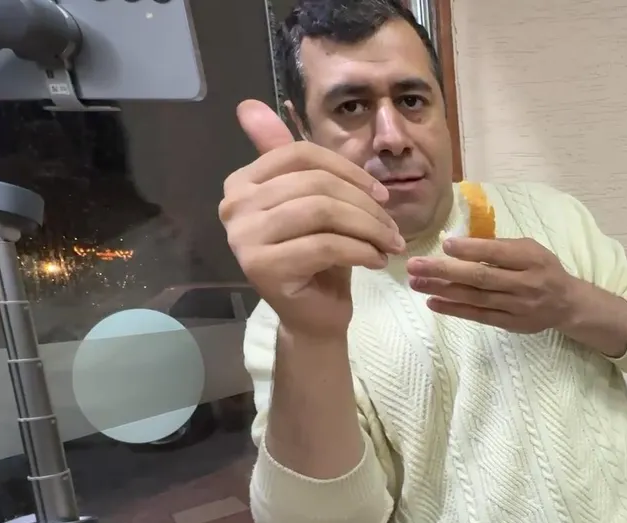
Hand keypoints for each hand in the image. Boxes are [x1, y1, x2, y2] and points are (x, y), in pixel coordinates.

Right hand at [219, 99, 405, 340]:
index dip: (349, 171)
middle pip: (316, 184)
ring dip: (369, 228)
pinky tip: (377, 261)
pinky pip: (326, 245)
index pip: (302, 155)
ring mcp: (243, 238)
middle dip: (365, 205)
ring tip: (390, 244)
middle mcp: (234, 207)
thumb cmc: (319, 257)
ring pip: (323, 212)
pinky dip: (361, 251)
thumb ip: (293, 158)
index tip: (381, 194)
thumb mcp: (315, 202)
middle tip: (392, 228)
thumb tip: (249, 103)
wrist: (314, 315)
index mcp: (242, 182)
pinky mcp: (263, 268)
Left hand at [406, 237, 581, 332]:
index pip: (497, 254)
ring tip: (416, 283)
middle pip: (480, 277)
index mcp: (531, 259)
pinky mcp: (510, 323)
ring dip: (442, 290)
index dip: (470, 250)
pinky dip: (454, 310)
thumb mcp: (530, 249)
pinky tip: (433, 302)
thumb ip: (501, 247)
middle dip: (444, 271)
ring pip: (475, 298)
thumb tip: (460, 244)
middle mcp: (524, 283)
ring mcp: (517, 306)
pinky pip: (478, 316)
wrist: (567, 304)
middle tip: (415, 265)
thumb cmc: (543, 269)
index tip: (444, 245)